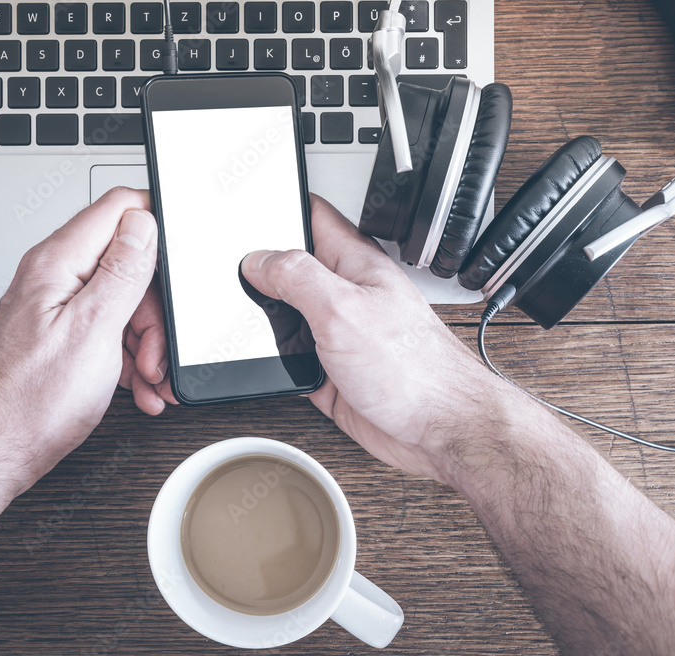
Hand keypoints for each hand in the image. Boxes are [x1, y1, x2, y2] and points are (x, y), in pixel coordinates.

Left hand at [0, 187, 159, 491]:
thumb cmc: (30, 401)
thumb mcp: (93, 330)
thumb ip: (122, 271)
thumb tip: (144, 222)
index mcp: (59, 263)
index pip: (119, 208)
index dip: (156, 228)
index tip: (177, 270)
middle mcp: (55, 277)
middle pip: (129, 263)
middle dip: (155, 308)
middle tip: (155, 347)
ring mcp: (59, 306)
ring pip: (124, 302)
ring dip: (147, 341)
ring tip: (148, 378)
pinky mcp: (63, 335)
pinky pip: (110, 331)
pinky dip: (130, 358)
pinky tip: (137, 385)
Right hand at [239, 196, 502, 485]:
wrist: (441, 430)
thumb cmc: (416, 371)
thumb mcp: (343, 309)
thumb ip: (297, 278)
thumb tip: (258, 260)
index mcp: (355, 264)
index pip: (313, 217)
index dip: (280, 206)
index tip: (249, 206)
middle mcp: (347, 295)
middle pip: (293, 267)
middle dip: (262, 268)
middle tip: (234, 270)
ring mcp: (340, 334)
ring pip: (290, 314)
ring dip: (269, 318)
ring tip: (245, 316)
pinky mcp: (333, 372)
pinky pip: (294, 357)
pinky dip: (278, 360)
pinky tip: (268, 360)